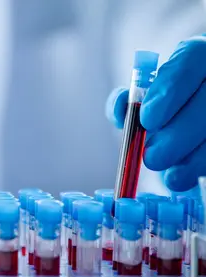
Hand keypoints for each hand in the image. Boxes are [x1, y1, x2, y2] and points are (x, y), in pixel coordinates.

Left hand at [106, 36, 205, 191]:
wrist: (186, 117)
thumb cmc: (162, 104)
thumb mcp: (142, 96)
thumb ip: (126, 100)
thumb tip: (121, 110)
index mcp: (197, 56)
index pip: (192, 61)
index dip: (169, 91)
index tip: (147, 119)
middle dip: (177, 136)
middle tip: (152, 158)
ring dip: (192, 160)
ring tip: (168, 176)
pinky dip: (198, 168)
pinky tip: (182, 178)